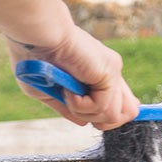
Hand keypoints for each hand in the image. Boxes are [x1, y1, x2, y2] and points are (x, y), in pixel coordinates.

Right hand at [8, 26, 140, 130]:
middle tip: (75, 104)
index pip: (120, 103)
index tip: (87, 116)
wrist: (35, 38)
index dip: (107, 116)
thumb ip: (68, 107)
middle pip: (128, 112)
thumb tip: (83, 123)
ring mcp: (111, 72)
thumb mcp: (49, 91)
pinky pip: (103, 107)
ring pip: (114, 116)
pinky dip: (80, 105)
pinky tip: (68, 89)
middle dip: (100, 119)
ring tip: (68, 94)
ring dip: (85, 113)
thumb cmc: (33, 59)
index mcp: (97, 75)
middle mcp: (109, 73)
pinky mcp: (110, 71)